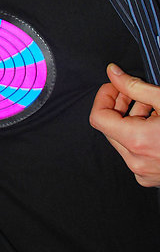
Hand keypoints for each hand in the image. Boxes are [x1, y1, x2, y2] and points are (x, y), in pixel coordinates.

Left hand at [90, 64, 159, 186]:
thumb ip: (135, 86)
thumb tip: (114, 74)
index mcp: (136, 141)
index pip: (98, 117)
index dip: (104, 97)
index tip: (114, 86)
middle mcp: (136, 161)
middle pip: (110, 128)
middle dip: (120, 106)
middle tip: (136, 93)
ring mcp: (143, 172)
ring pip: (123, 140)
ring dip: (132, 120)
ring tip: (154, 107)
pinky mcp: (151, 177)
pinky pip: (135, 153)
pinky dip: (141, 136)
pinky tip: (159, 124)